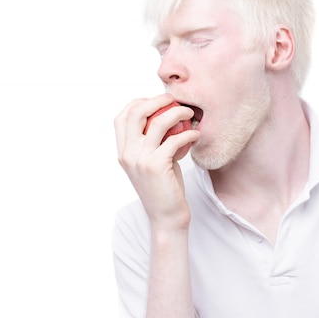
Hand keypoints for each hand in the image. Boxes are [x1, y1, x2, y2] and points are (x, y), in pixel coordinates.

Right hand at [114, 94, 199, 230]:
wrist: (166, 217)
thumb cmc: (165, 188)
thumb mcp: (153, 162)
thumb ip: (154, 142)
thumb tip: (169, 117)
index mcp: (123, 152)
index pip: (122, 117)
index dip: (139, 103)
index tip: (158, 101)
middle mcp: (127, 154)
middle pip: (136, 113)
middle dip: (157, 100)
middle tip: (175, 100)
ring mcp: (139, 159)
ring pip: (157, 122)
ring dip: (177, 112)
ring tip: (190, 113)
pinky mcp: (156, 166)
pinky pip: (174, 139)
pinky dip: (188, 133)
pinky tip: (196, 135)